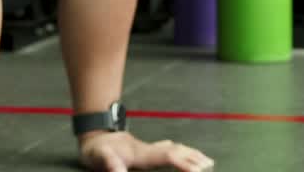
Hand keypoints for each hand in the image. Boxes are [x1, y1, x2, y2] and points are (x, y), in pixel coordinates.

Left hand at [79, 131, 213, 171]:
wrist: (94, 134)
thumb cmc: (96, 150)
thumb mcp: (99, 157)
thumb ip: (111, 164)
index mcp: (141, 154)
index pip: (167, 157)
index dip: (183, 163)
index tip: (198, 170)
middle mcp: (148, 150)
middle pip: (176, 151)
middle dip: (193, 157)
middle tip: (210, 164)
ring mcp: (147, 148)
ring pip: (174, 148)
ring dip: (190, 153)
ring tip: (205, 159)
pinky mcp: (145, 149)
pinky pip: (168, 149)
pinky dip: (179, 150)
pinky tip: (181, 150)